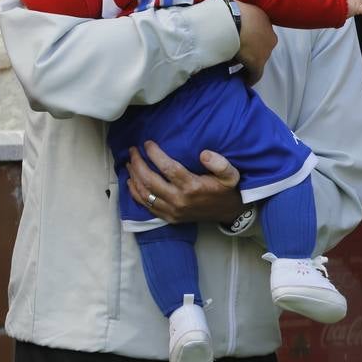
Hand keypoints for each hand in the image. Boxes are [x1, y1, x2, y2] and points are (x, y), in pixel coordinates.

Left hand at [126, 143, 243, 223]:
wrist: (227, 213)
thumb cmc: (226, 190)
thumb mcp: (231, 174)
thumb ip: (220, 163)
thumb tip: (204, 153)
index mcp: (192, 187)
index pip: (168, 168)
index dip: (154, 154)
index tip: (147, 143)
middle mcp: (179, 200)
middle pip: (150, 180)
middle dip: (138, 163)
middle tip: (133, 151)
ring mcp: (172, 211)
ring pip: (145, 194)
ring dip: (134, 177)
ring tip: (129, 163)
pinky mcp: (169, 217)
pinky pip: (146, 206)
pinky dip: (135, 194)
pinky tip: (131, 182)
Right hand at [234, 1, 277, 84]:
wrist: (232, 21)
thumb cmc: (229, 11)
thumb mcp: (234, 9)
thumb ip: (233, 15)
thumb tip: (225, 17)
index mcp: (263, 18)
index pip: (258, 31)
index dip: (249, 38)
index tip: (240, 43)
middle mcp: (269, 34)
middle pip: (260, 45)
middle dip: (249, 50)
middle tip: (236, 56)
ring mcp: (265, 49)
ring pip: (257, 58)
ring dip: (247, 62)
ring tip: (235, 67)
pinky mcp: (258, 63)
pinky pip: (255, 73)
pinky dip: (249, 77)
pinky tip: (243, 82)